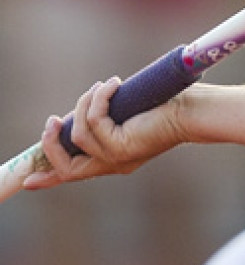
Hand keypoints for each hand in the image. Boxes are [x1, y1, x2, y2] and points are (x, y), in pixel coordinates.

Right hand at [22, 77, 185, 189]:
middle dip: (50, 144)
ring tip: (102, 85)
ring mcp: (118, 158)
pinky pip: (94, 122)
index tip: (29, 180)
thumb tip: (82, 108)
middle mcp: (114, 164)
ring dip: (83, 106)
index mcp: (115, 158)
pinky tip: (113, 84)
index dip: (49, 178)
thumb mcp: (129, 113)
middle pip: (66, 168)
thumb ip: (105, 117)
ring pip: (77, 137)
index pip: (76, 174)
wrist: (195, 110)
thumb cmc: (168, 105)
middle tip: (52, 120)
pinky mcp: (122, 147)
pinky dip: (99, 99)